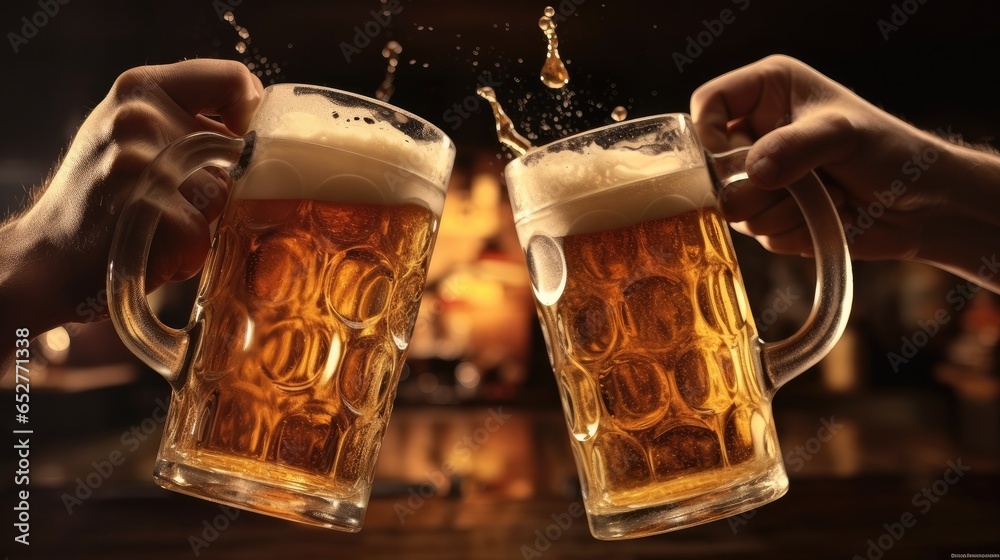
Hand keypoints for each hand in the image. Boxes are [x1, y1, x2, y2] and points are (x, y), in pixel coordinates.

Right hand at [0, 59, 262, 339]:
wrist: (46, 257)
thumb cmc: (102, 198)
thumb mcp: (134, 133)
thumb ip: (189, 120)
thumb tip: (259, 130)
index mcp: (141, 87)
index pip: (234, 79)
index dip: (252, 115)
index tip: (243, 144)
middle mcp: (138, 116)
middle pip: (235, 151)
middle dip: (218, 185)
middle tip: (171, 201)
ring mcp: (140, 164)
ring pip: (223, 195)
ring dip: (202, 222)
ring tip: (156, 225)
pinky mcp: (148, 213)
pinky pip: (201, 236)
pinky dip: (186, 254)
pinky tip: (150, 250)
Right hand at [690, 55, 999, 290]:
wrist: (921, 205)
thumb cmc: (889, 151)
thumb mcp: (844, 134)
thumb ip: (796, 146)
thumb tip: (755, 173)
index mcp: (766, 92)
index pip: (708, 103)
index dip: (708, 131)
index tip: (734, 156)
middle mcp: (755, 133)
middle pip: (713, 167)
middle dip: (758, 184)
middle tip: (800, 182)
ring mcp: (759, 178)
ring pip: (735, 208)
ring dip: (783, 210)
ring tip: (826, 196)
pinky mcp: (769, 216)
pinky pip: (758, 234)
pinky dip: (794, 230)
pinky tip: (826, 215)